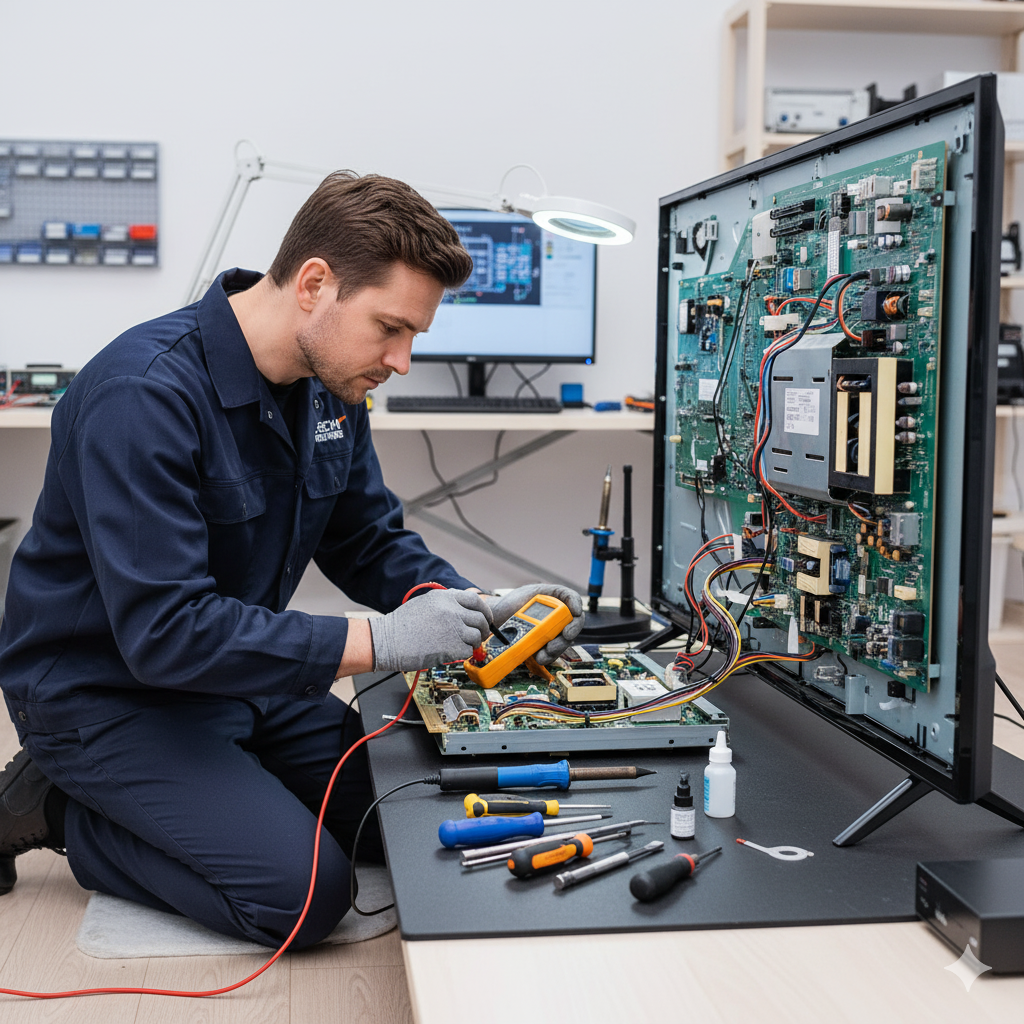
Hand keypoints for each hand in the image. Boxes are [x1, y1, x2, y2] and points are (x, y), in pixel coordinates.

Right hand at [369, 589, 492, 671]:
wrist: (387, 641)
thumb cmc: (402, 625)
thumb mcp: (426, 603)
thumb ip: (448, 602)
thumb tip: (468, 604)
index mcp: (445, 597)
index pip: (476, 600)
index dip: (484, 611)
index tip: (486, 618)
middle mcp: (452, 610)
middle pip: (480, 619)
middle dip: (483, 629)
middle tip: (479, 635)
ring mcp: (453, 629)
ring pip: (476, 636)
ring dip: (473, 642)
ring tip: (462, 645)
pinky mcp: (451, 647)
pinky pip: (468, 650)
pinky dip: (464, 653)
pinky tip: (452, 652)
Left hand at [486, 584, 584, 664]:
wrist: (496, 620)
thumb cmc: (512, 604)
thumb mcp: (527, 593)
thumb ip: (540, 593)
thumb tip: (553, 602)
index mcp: (555, 599)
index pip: (572, 599)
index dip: (576, 604)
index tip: (574, 612)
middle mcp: (558, 616)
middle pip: (573, 624)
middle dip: (568, 634)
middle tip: (561, 638)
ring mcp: (552, 633)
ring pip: (564, 642)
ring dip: (557, 649)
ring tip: (544, 653)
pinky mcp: (544, 646)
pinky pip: (552, 654)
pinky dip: (547, 657)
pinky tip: (539, 658)